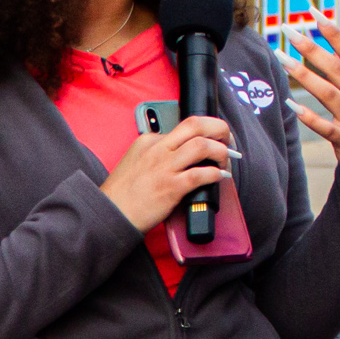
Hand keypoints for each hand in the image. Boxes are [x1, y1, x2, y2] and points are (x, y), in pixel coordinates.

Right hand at [100, 114, 232, 234]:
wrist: (111, 213)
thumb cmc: (123, 192)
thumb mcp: (136, 161)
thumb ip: (157, 154)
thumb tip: (184, 156)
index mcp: (150, 140)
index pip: (185, 126)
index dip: (206, 131)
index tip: (216, 140)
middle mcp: (158, 148)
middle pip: (196, 125)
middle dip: (219, 129)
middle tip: (228, 141)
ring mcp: (164, 167)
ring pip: (202, 146)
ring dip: (220, 152)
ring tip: (225, 162)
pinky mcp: (170, 187)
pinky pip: (200, 174)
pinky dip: (215, 174)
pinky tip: (220, 177)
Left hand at [282, 13, 339, 184]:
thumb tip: (334, 45)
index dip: (332, 32)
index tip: (313, 13)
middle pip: (337, 68)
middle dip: (311, 47)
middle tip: (289, 30)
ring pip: (328, 93)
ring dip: (303, 74)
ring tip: (281, 58)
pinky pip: (324, 126)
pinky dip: (308, 115)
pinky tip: (290, 104)